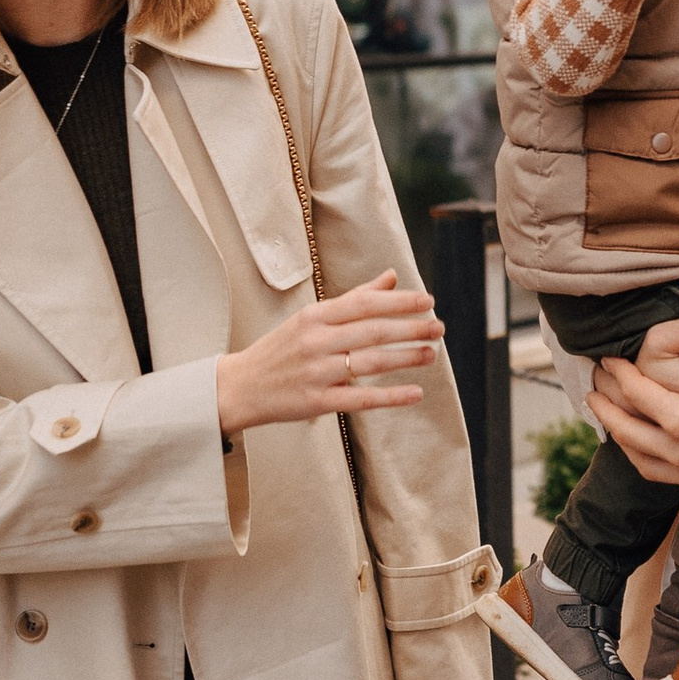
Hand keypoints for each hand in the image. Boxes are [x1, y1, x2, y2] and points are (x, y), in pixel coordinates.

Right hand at [217, 273, 441, 438]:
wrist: (239, 387)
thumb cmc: (281, 349)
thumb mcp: (312, 318)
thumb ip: (354, 298)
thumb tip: (391, 277)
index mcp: (315, 316)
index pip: (364, 303)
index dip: (399, 301)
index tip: (428, 300)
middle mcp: (315, 341)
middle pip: (372, 331)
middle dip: (410, 328)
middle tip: (439, 327)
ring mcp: (316, 372)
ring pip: (369, 363)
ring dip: (405, 358)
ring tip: (432, 354)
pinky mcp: (316, 402)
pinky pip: (359, 399)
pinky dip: (390, 396)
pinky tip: (415, 393)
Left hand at [590, 339, 678, 513]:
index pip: (636, 393)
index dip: (618, 374)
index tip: (608, 361)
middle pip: (625, 431)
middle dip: (605, 409)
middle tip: (592, 393)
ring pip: (641, 461)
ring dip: (621, 441)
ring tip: (613, 428)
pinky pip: (667, 477)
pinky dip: (650, 462)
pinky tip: (658, 454)